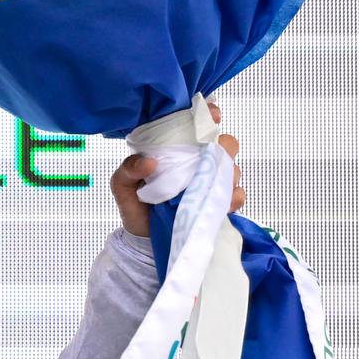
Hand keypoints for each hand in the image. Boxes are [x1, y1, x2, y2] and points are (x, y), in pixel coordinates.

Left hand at [110, 100, 244, 238]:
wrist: (143, 242)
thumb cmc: (134, 206)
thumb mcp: (122, 185)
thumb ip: (129, 168)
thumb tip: (150, 162)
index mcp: (174, 150)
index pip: (197, 125)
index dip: (209, 116)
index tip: (213, 116)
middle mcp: (196, 162)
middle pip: (224, 143)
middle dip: (224, 145)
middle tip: (212, 153)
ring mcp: (208, 182)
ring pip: (233, 168)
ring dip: (228, 172)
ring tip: (211, 182)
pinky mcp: (216, 203)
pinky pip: (236, 195)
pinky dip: (234, 197)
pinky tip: (222, 202)